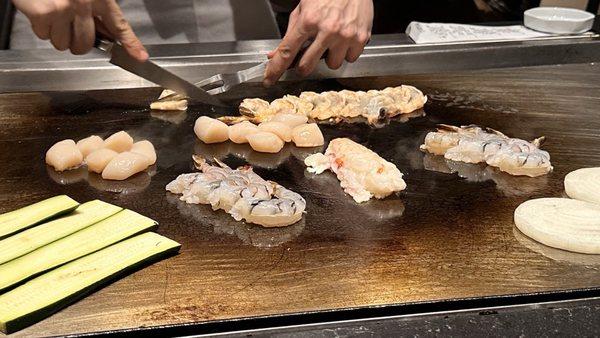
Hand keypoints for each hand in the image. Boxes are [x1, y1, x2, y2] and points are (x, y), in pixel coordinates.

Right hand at [12, 0, 147, 60]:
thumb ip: (98, 12)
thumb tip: (106, 34)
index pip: (119, 25)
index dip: (131, 44)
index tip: (140, 57)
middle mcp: (83, 4)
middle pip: (85, 44)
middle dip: (77, 43)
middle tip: (71, 30)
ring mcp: (62, 9)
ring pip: (63, 44)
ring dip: (57, 35)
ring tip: (55, 16)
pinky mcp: (43, 13)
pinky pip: (44, 35)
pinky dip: (41, 27)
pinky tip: (42, 11)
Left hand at [264, 0, 372, 85]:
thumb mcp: (303, 8)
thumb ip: (290, 32)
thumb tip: (275, 54)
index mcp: (308, 20)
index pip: (287, 51)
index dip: (275, 69)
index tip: (269, 80)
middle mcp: (327, 29)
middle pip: (307, 65)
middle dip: (304, 66)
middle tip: (308, 57)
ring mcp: (345, 35)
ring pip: (332, 65)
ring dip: (330, 57)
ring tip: (333, 41)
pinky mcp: (361, 38)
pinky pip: (350, 59)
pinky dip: (347, 52)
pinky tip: (346, 39)